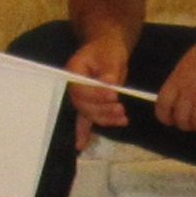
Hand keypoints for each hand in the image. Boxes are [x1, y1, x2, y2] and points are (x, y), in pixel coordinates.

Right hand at [68, 24, 137, 139]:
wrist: (107, 50)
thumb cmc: (108, 50)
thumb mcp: (111, 55)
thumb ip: (109, 70)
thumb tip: (109, 84)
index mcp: (73, 70)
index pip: (79, 87)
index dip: (95, 94)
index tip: (113, 94)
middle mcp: (72, 86)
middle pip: (82, 104)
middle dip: (102, 109)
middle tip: (120, 108)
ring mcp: (80, 97)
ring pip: (87, 114)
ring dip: (104, 119)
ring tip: (123, 118)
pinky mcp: (88, 104)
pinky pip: (84, 120)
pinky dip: (83, 132)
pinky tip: (80, 146)